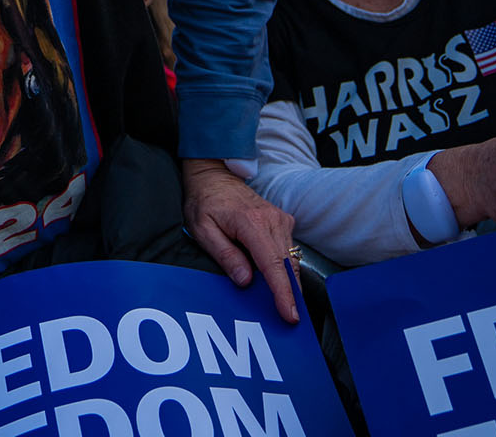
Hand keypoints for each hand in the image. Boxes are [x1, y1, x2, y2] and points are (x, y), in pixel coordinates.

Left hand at [180, 158, 299, 322]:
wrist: (213, 175)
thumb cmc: (204, 201)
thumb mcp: (203, 230)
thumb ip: (225, 255)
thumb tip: (245, 281)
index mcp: (252, 223)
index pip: (273, 265)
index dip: (283, 293)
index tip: (290, 313)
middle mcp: (272, 221)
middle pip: (288, 266)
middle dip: (291, 294)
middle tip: (291, 320)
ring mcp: (280, 220)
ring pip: (291, 260)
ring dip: (290, 284)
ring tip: (287, 307)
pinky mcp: (282, 222)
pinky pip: (288, 251)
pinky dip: (286, 270)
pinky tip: (281, 285)